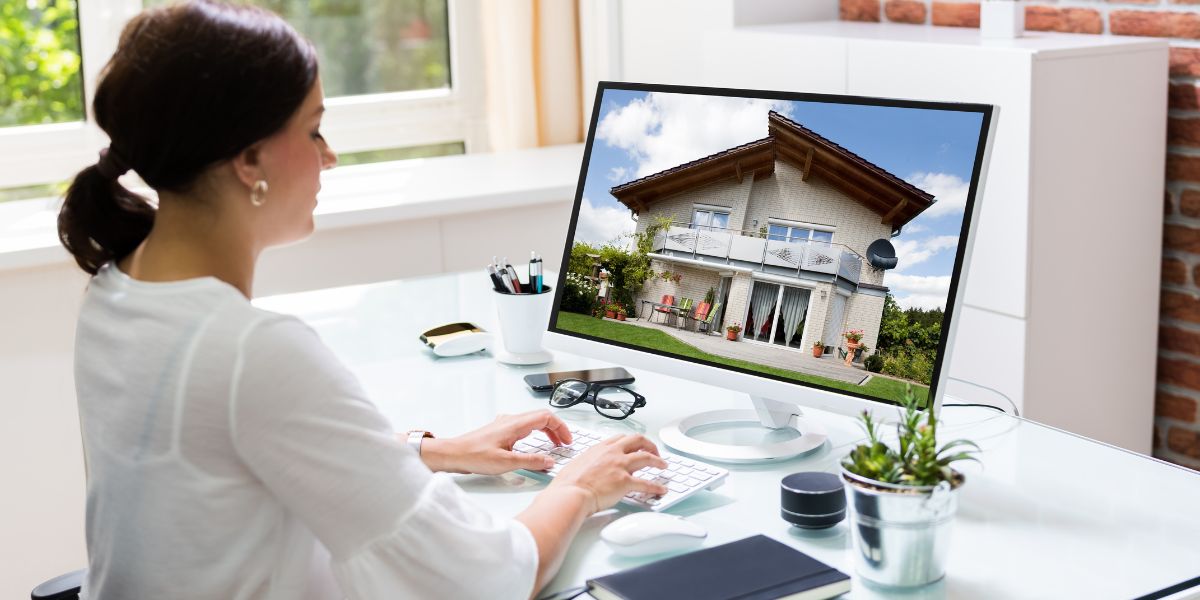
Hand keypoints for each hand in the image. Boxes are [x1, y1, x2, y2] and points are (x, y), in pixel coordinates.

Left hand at [420, 410, 572, 474]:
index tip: (567, 441)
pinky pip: (523, 427)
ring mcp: (505, 424)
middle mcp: (511, 420)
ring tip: (553, 445)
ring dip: (546, 432)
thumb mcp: (506, 463)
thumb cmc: (474, 456)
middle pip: (542, 418)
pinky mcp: (500, 431)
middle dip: (556, 430)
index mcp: (515, 424)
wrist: (454, 454)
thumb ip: (531, 462)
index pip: (546, 417)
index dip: (561, 428)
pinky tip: (533, 446)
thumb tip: (549, 461)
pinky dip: (535, 434)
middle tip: (564, 444)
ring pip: (533, 422)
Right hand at [548, 434, 668, 513]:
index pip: (622, 438)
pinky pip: (646, 483)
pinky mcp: (625, 482)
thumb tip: (591, 468)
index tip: (636, 445)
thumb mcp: (578, 464)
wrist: (571, 493)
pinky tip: (661, 489)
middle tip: (655, 452)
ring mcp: (620, 466)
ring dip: (658, 461)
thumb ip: (589, 462)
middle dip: (650, 445)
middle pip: (638, 441)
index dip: (632, 441)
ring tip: (663, 465)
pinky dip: (656, 487)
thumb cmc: (569, 484)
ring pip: (647, 458)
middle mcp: (613, 453)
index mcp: (601, 448)